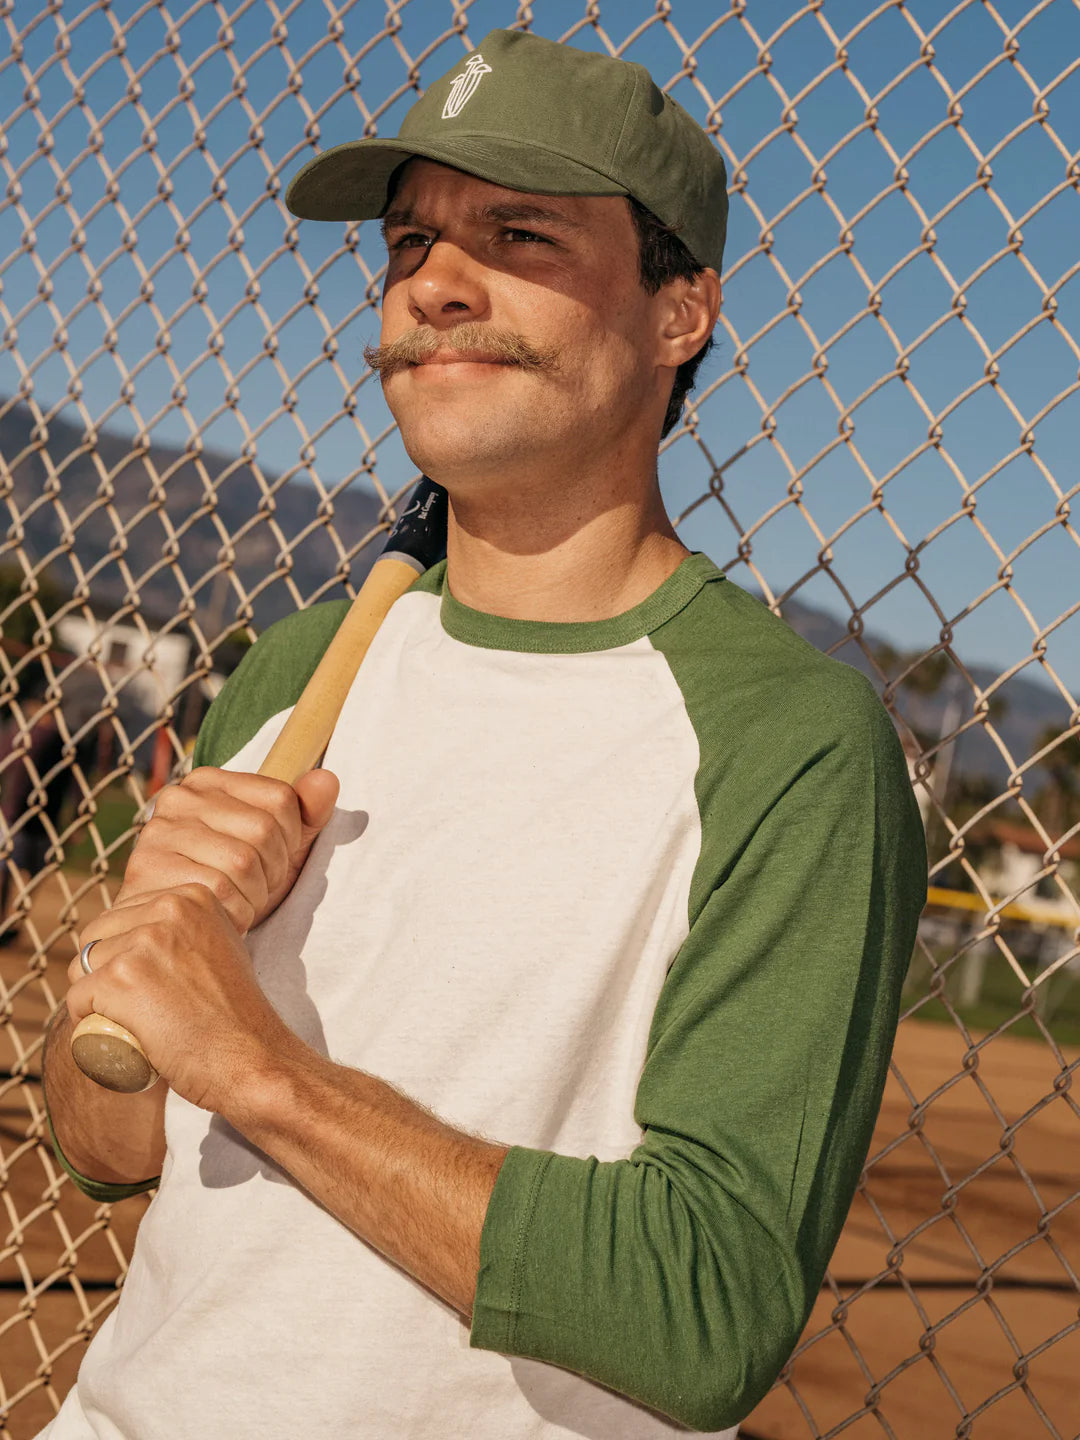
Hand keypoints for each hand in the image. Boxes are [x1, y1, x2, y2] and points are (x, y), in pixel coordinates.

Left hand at [65, 884, 302, 1113]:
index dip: (124, 950)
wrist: (252, 1057)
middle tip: (133, 1005)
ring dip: (95, 996)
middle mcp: (169, 908)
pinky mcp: (122, 977)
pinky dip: (86, 1021)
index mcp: (193, 895)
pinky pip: (76, 997)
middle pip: (97, 933)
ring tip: (132, 1020)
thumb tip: (147, 925)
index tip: (150, 983)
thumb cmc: (237, 1015)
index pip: (124, 912)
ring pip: (83, 965)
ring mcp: (145, 941)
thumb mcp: (222, 947)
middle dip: (101, 969)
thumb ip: (190, 927)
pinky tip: (117, 1033)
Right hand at [120, 767, 339, 933]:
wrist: (182, 929)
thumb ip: (308, 811)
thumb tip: (326, 779)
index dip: (291, 838)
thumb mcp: (281, 845)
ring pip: (242, 861)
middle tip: (256, 886)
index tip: (273, 856)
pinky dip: (234, 912)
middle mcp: (179, 797)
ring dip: (254, 895)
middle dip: (273, 870)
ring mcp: (158, 832)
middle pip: (263, 830)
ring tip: (239, 900)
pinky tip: (222, 916)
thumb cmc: (236, 882)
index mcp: (210, 782)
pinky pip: (217, 891)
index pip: (281, 798)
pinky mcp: (146, 869)